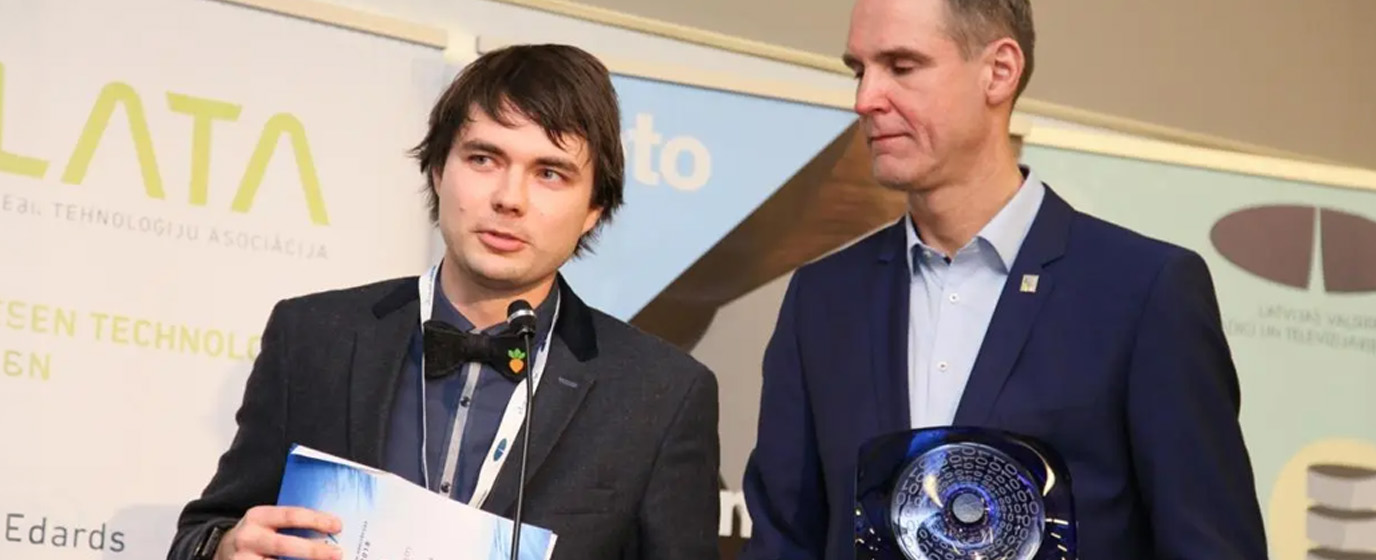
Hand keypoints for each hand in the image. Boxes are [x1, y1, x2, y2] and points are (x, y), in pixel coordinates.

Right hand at [216, 505, 342, 559]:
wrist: (222, 551)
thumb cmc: (258, 535)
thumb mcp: (268, 522)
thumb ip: (291, 524)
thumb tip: (332, 530)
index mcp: (258, 516)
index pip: (290, 515)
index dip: (315, 520)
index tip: (338, 526)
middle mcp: (248, 538)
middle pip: (284, 545)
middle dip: (313, 551)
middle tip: (337, 553)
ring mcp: (243, 559)